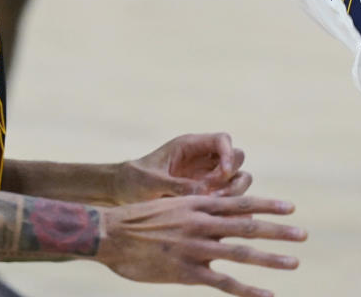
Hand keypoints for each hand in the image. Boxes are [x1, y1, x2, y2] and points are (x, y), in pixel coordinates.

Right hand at [100, 193, 306, 294]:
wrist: (111, 233)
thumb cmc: (140, 218)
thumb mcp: (174, 203)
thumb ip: (198, 208)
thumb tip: (219, 208)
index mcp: (201, 203)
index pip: (243, 203)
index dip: (269, 204)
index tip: (291, 207)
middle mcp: (204, 223)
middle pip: (250, 226)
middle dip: (279, 231)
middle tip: (303, 234)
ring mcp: (197, 248)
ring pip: (242, 253)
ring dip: (271, 259)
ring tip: (293, 263)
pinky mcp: (187, 273)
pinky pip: (224, 283)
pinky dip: (248, 290)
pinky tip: (266, 295)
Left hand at [116, 133, 251, 203]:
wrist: (123, 193)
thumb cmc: (135, 180)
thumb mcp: (153, 181)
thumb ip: (178, 185)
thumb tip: (206, 191)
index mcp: (191, 146)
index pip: (222, 140)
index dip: (228, 154)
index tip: (222, 174)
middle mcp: (204, 159)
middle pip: (236, 158)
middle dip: (232, 177)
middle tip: (216, 196)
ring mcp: (207, 177)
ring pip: (237, 178)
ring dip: (232, 193)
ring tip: (214, 209)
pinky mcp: (206, 195)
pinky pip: (227, 199)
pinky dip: (230, 208)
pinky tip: (221, 220)